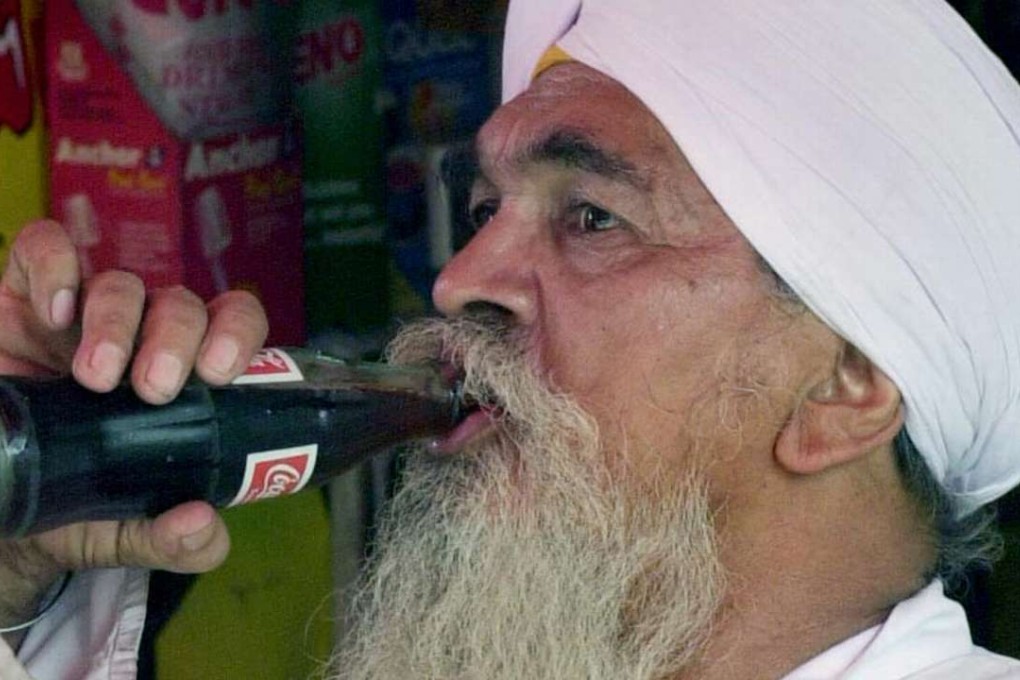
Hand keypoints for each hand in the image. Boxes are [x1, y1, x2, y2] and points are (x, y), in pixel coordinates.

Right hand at [0, 220, 268, 634]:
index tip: (220, 373)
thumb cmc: (78, 507)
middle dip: (175, 338)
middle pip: (181, 303)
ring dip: (117, 321)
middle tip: (155, 389)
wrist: (0, 512)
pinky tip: (55, 312)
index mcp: (188, 373)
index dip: (237, 333)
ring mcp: (85, 315)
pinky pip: (44, 250)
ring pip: (120, 282)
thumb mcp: (125, 531)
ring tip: (96, 375)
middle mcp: (145, 335)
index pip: (234, 321)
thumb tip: (206, 528)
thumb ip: (172, 538)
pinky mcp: (23, 299)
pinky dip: (53, 267)